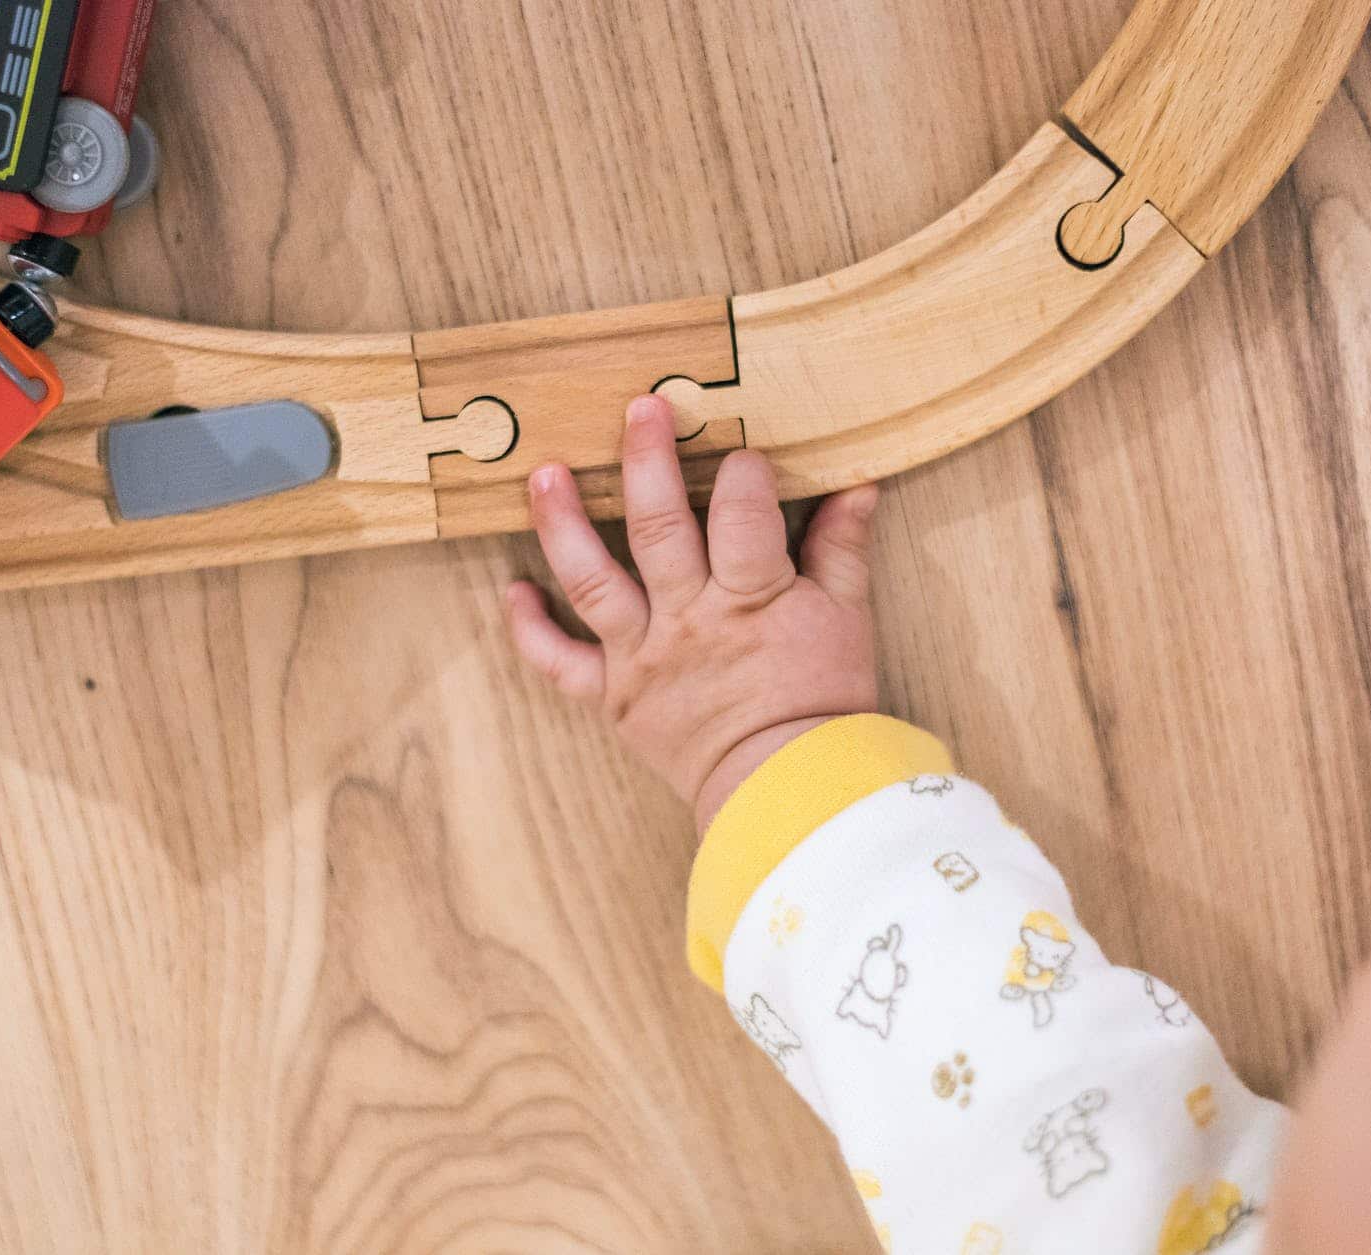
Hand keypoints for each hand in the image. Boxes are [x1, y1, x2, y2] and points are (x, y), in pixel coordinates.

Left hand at [504, 393, 880, 830]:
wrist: (790, 795)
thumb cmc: (823, 704)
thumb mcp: (849, 619)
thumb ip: (842, 548)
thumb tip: (859, 484)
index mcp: (752, 599)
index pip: (745, 518)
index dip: (745, 476)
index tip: (745, 450)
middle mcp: (688, 621)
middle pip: (659, 529)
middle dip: (646, 462)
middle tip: (638, 407)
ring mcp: (643, 657)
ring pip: (593, 581)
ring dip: (563, 525)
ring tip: (543, 474)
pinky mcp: (613, 696)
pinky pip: (559, 663)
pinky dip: (529, 629)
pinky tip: (511, 588)